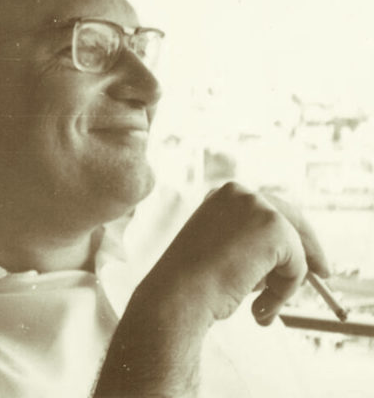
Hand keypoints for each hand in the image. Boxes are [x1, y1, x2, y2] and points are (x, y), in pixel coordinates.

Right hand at [155, 181, 328, 325]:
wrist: (177, 294)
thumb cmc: (189, 285)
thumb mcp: (219, 257)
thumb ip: (249, 249)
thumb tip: (287, 265)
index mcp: (220, 196)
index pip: (268, 209)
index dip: (289, 234)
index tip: (305, 256)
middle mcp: (239, 193)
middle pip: (291, 218)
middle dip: (307, 249)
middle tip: (322, 273)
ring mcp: (258, 206)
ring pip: (293, 249)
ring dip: (283, 283)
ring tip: (257, 307)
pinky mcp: (275, 228)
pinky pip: (298, 268)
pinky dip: (284, 292)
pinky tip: (256, 303)